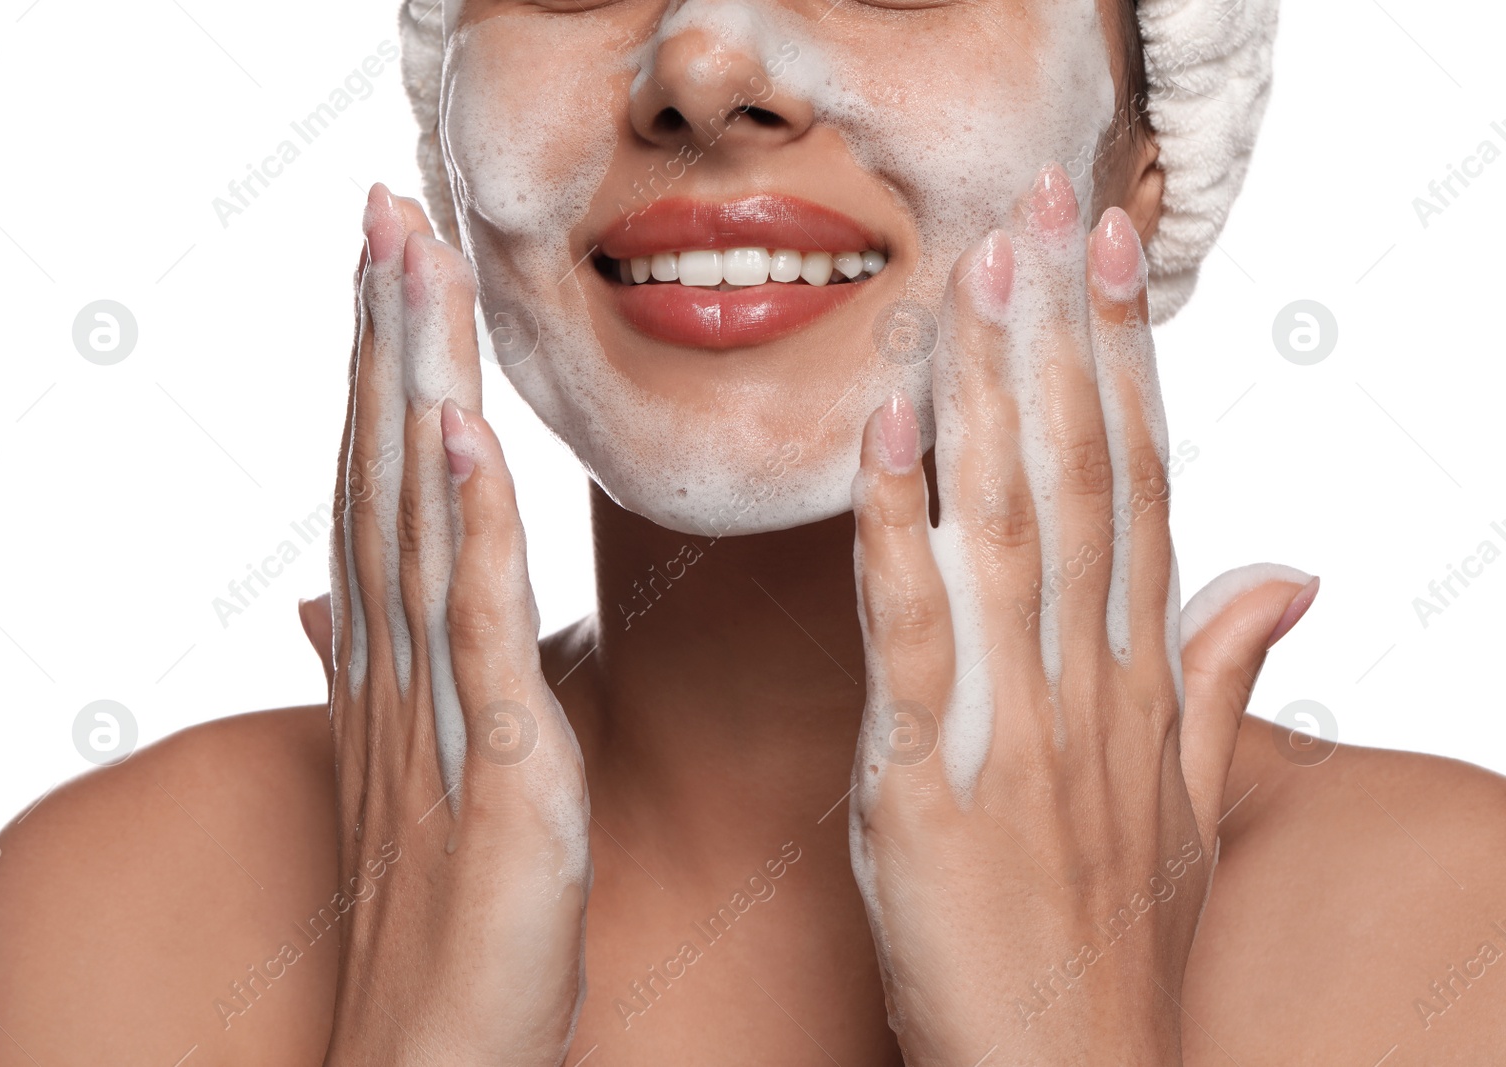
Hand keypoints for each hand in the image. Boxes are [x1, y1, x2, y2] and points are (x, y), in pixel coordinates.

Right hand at [309, 185, 590, 1066]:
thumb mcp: (417, 766)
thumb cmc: (445, 910)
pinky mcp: (499, 767)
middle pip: (384, 470)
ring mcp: (439, 711)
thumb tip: (328, 597)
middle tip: (385, 207)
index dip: (380, 368)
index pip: (380, 484)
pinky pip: (477, 630)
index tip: (388, 261)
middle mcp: (398, 666)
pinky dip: (466, 530)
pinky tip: (460, 438)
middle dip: (386, 334)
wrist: (437, 1050)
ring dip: (413, 387)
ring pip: (417, 518)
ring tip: (408, 267)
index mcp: (394, 661)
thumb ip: (382, 666)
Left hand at [846, 166, 1315, 1064]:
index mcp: (1139, 678)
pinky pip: (914, 631)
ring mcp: (1015, 727)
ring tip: (968, 273)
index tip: (1106, 255)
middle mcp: (1090, 681)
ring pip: (1005, 526)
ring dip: (983, 392)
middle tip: (1038, 207)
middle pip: (1079, 476)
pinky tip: (883, 431)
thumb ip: (1219, 676)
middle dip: (1057, 336)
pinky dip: (897, 527)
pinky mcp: (929, 780)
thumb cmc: (1112, 940)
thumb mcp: (1188, 800)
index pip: (1140, 483)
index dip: (1122, 361)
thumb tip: (1284, 568)